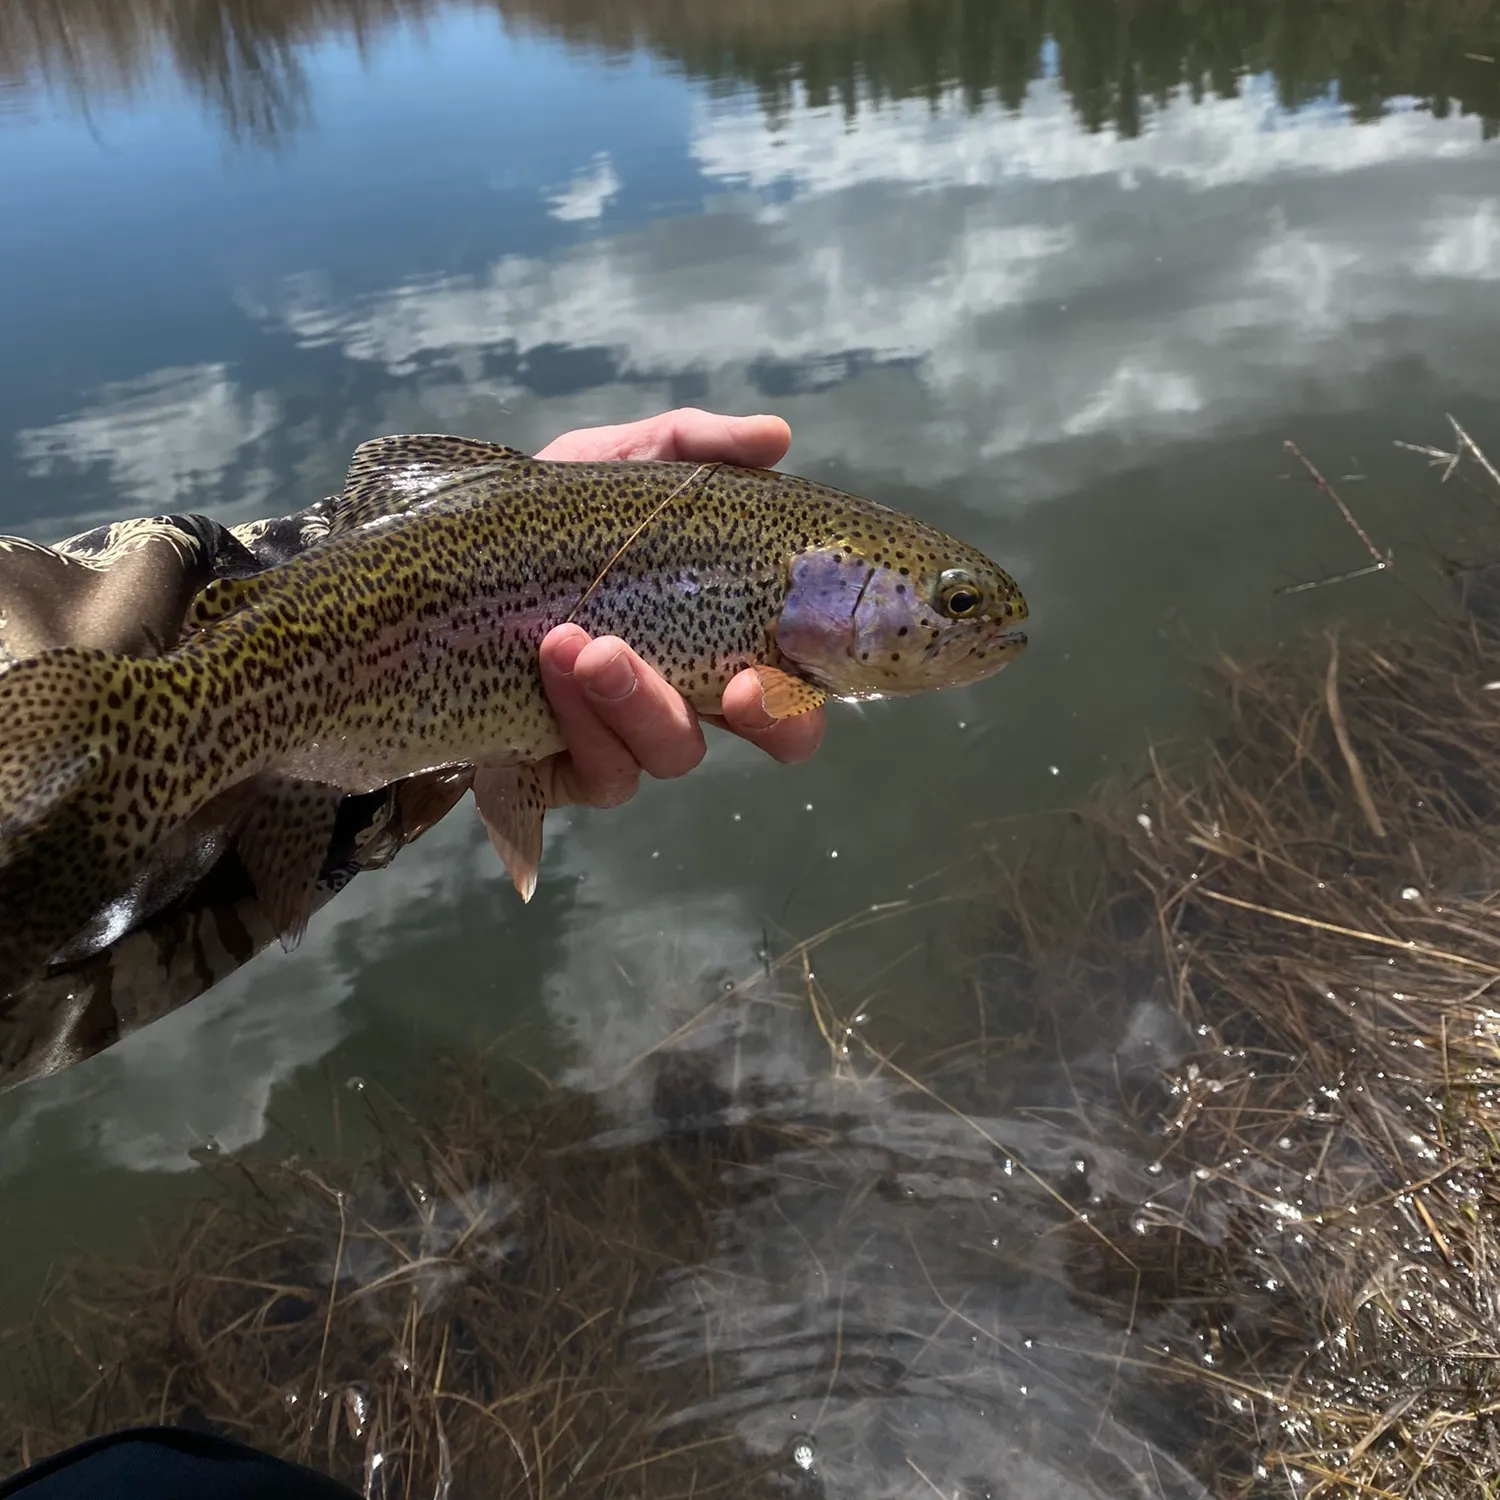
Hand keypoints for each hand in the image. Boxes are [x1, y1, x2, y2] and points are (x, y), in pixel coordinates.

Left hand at [532, 407, 825, 808]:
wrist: (427, 573)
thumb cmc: (537, 523)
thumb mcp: (609, 467)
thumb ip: (691, 448)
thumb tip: (776, 437)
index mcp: (721, 630)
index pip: (796, 679)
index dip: (804, 692)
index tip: (771, 668)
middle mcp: (692, 692)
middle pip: (766, 735)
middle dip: (765, 720)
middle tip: (736, 687)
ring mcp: (631, 738)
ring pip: (673, 754)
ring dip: (641, 701)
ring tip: (583, 643)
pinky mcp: (567, 770)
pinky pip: (600, 773)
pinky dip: (582, 721)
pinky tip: (550, 663)